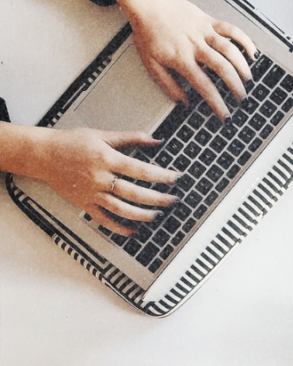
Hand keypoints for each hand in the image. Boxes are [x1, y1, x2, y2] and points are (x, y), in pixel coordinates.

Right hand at [29, 126, 179, 234]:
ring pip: (122, 209)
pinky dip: (119, 228)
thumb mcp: (102, 135)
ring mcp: (92, 193)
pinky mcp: (84, 204)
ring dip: (142, 215)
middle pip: (135, 193)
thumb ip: (131, 138)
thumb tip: (156, 139)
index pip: (141, 170)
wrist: (43, 155)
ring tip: (158, 215)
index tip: (176, 178)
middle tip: (173, 200)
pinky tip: (133, 231)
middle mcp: (100, 178)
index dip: (161, 175)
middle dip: (158, 198)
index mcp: (106, 158)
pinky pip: (104, 220)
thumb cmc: (70, 142)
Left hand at [105, 0, 256, 118]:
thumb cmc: (147, 32)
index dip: (217, 103)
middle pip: (223, 68)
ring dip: (243, 66)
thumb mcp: (151, 64)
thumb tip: (182, 102)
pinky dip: (244, 40)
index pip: (205, 86)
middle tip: (241, 99)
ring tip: (248, 80)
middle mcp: (196, 45)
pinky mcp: (209, 20)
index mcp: (181, 59)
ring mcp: (204, 31)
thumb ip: (168, 85)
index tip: (225, 115)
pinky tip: (252, 52)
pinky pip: (231, 29)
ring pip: (230, 49)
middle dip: (236, 86)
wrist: (148, 2)